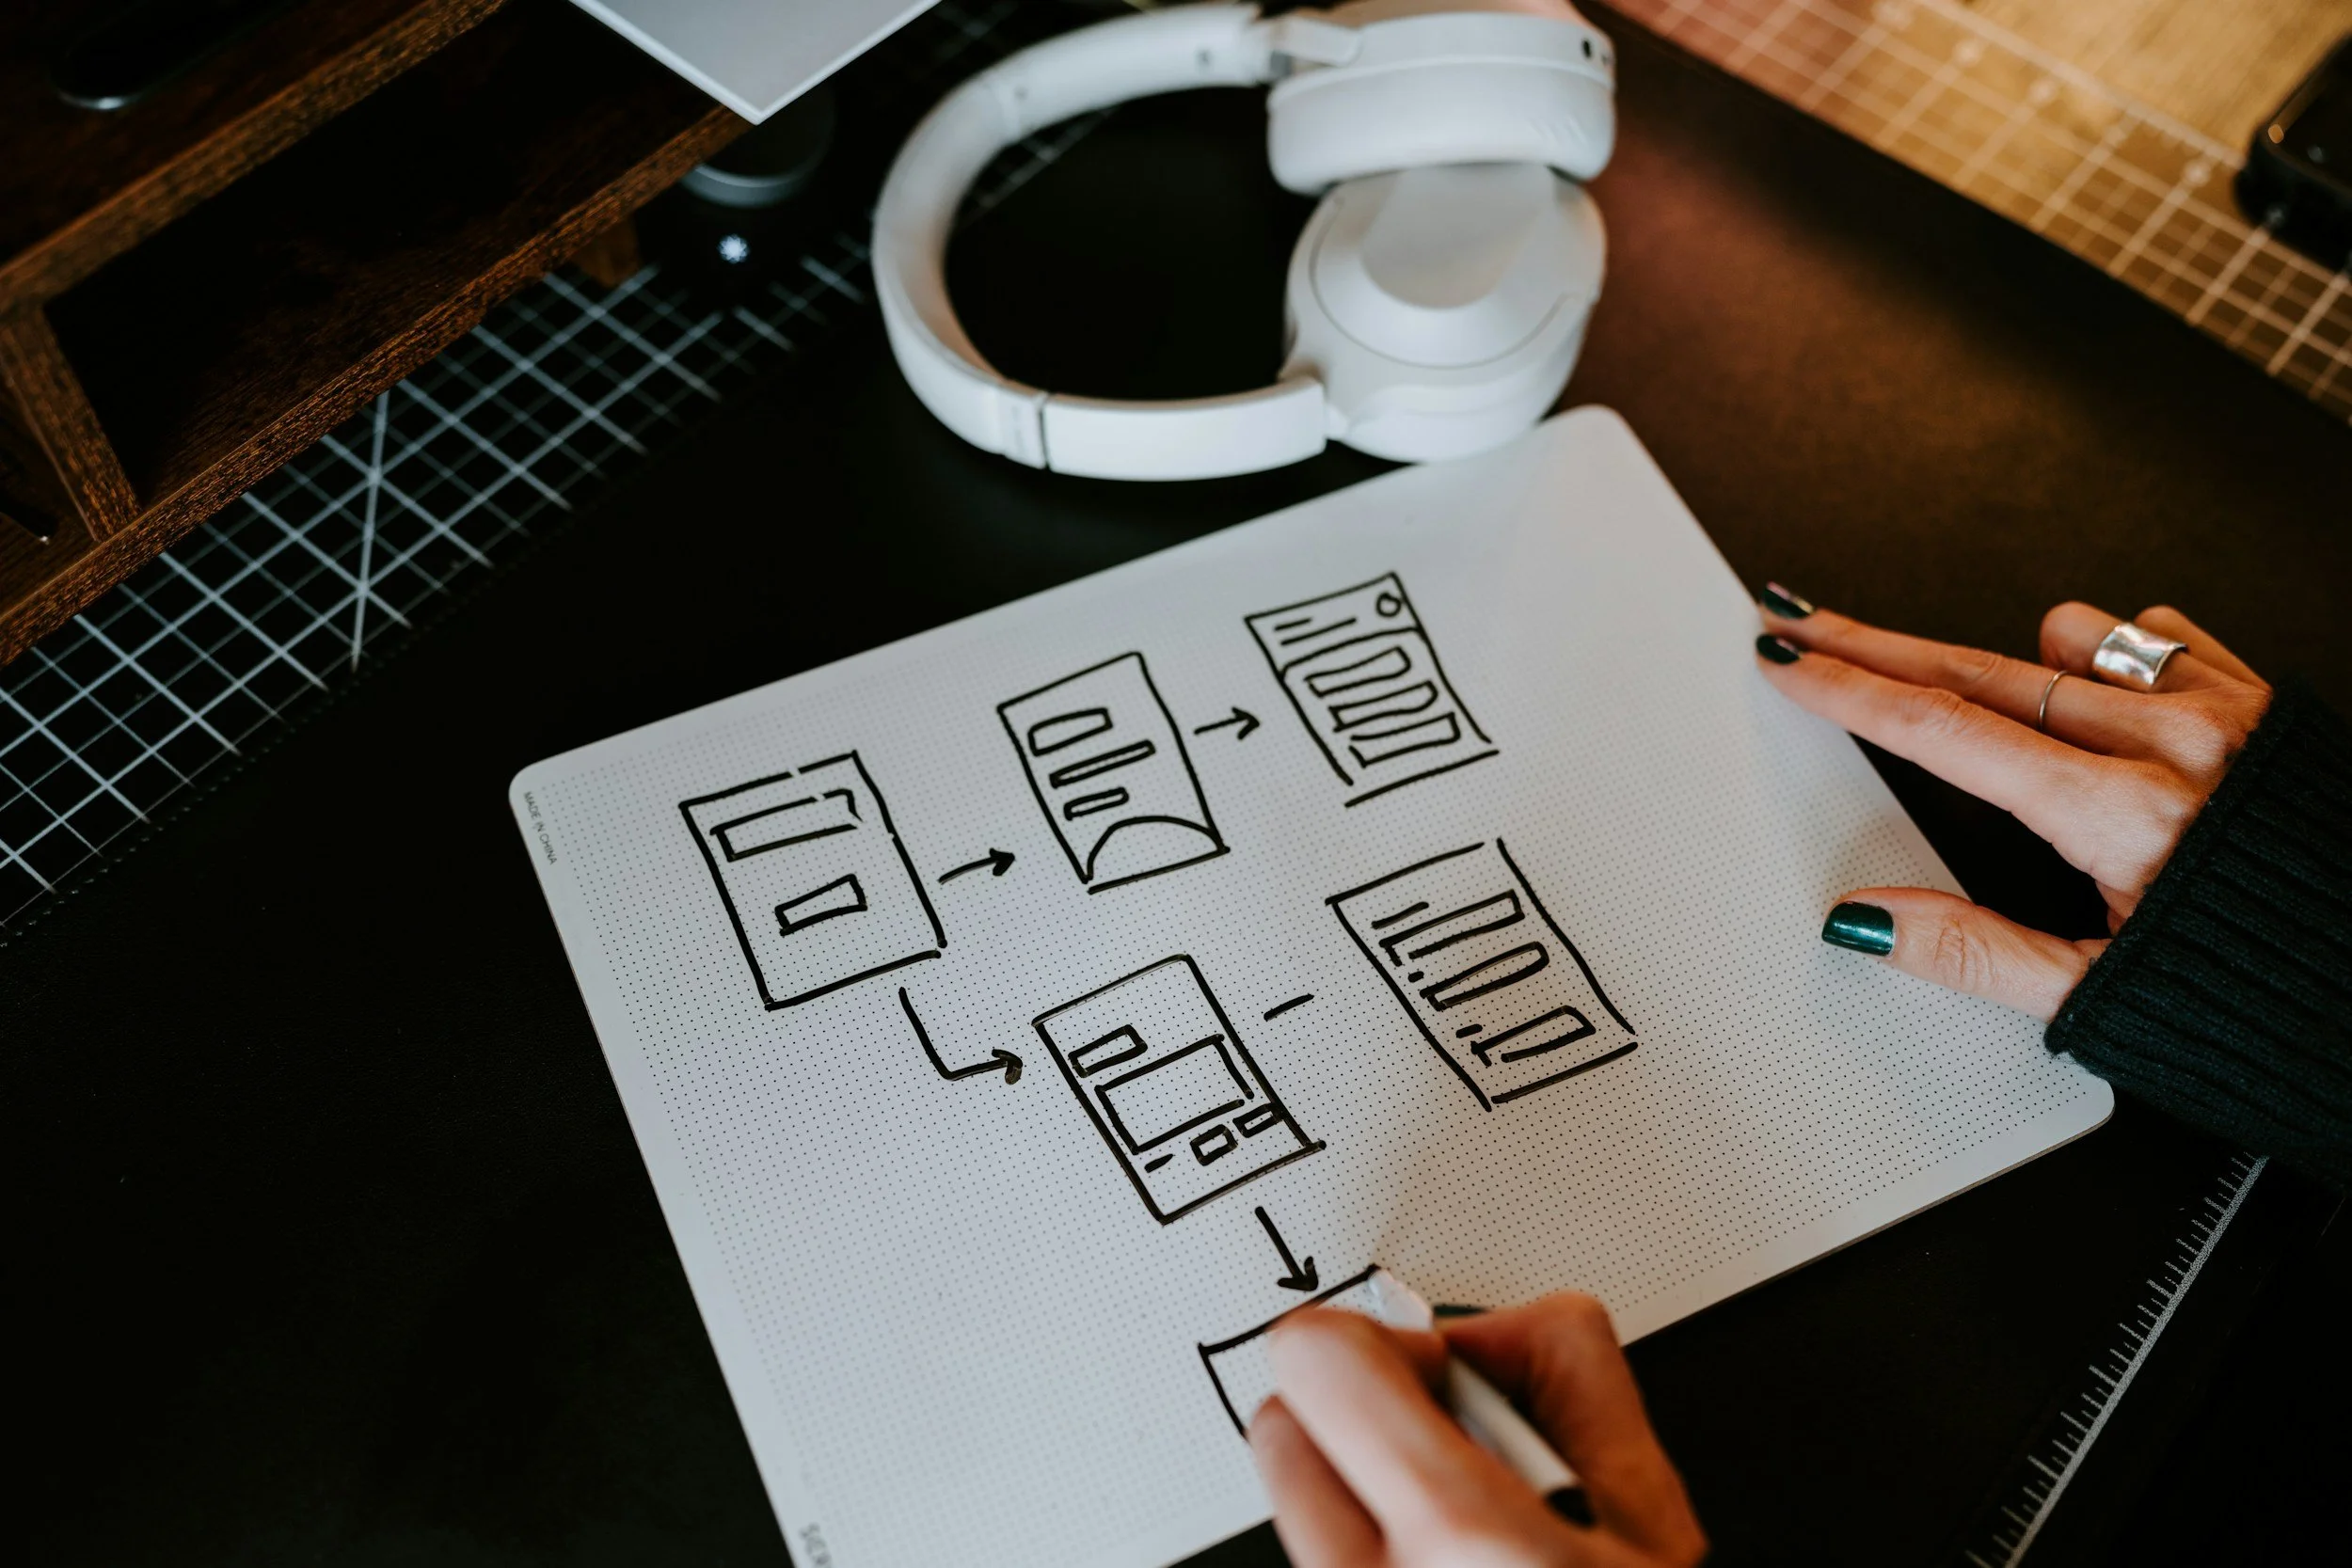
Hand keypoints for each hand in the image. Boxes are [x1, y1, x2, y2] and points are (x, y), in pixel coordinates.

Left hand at [1249, 1293, 1705, 1566]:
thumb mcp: (1649, 1515)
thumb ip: (1569, 1375)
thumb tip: (1493, 1329)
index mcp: (1460, 1536)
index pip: (1317, 1357)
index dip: (1383, 1344)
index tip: (1439, 1376)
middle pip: (1280, 1424)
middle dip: (1361, 1419)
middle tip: (1449, 1457)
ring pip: (1294, 1507)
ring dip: (1360, 1498)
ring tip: (1454, 1538)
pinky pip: (1318, 1566)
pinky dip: (1368, 1558)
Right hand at [1754, 589, 2271, 1016]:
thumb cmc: (2268, 996)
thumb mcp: (2101, 998)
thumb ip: (1972, 952)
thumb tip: (1866, 919)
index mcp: (2119, 815)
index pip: (1945, 732)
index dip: (1850, 692)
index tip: (1791, 662)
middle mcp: (2169, 744)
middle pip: (1981, 670)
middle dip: (1875, 643)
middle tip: (1804, 618)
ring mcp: (2220, 709)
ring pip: (2070, 643)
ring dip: (2009, 659)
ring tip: (1975, 695)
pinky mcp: (2262, 697)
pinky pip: (2155, 636)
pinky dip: (2108, 650)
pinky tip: (2093, 688)